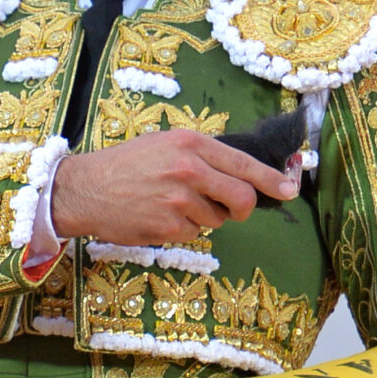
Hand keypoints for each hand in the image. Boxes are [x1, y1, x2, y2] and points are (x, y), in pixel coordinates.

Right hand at [50, 128, 296, 246]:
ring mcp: (179, 200)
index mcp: (191, 144)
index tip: (290, 189)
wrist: (87, 188)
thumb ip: (201, 155)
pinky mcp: (168, 226)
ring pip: (216, 220)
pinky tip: (160, 216)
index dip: (271, 179)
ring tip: (172, 204)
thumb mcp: (165, 144)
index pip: (243, 163)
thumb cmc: (127, 165)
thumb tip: (239, 175)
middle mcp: (189, 170)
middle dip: (242, 208)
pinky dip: (182, 230)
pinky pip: (193, 234)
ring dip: (203, 217)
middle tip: (231, 209)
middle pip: (241, 198)